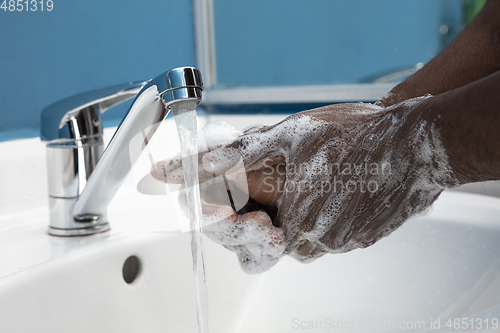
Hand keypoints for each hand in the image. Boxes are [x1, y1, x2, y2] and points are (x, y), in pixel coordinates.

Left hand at [153, 98, 459, 270]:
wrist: (416, 145)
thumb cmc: (354, 140)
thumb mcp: (286, 137)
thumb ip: (233, 157)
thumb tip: (186, 169)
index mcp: (288, 227)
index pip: (239, 236)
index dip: (224, 214)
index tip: (220, 195)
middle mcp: (312, 245)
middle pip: (266, 239)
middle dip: (256, 213)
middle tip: (265, 182)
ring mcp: (339, 244)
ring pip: (297, 231)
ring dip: (290, 206)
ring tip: (304, 172)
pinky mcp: (361, 237)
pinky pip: (325, 228)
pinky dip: (317, 206)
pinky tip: (328, 178)